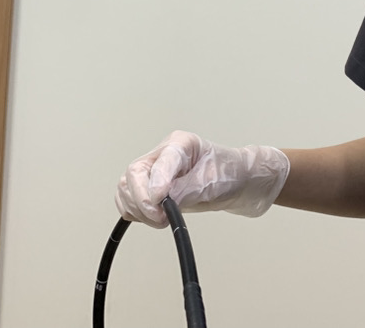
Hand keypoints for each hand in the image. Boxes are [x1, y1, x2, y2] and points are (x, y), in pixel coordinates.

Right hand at [115, 130, 289, 226]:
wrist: (237, 182)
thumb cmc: (229, 174)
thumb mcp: (212, 182)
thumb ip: (185, 190)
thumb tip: (161, 202)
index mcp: (180, 144)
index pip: (161, 160)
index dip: (156, 182)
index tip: (159, 202)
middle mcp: (163, 154)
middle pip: (134, 173)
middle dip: (143, 200)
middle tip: (160, 217)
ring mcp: (155, 170)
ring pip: (127, 187)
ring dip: (138, 208)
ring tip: (160, 219)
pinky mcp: (151, 186)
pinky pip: (129, 198)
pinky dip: (134, 211)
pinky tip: (152, 218)